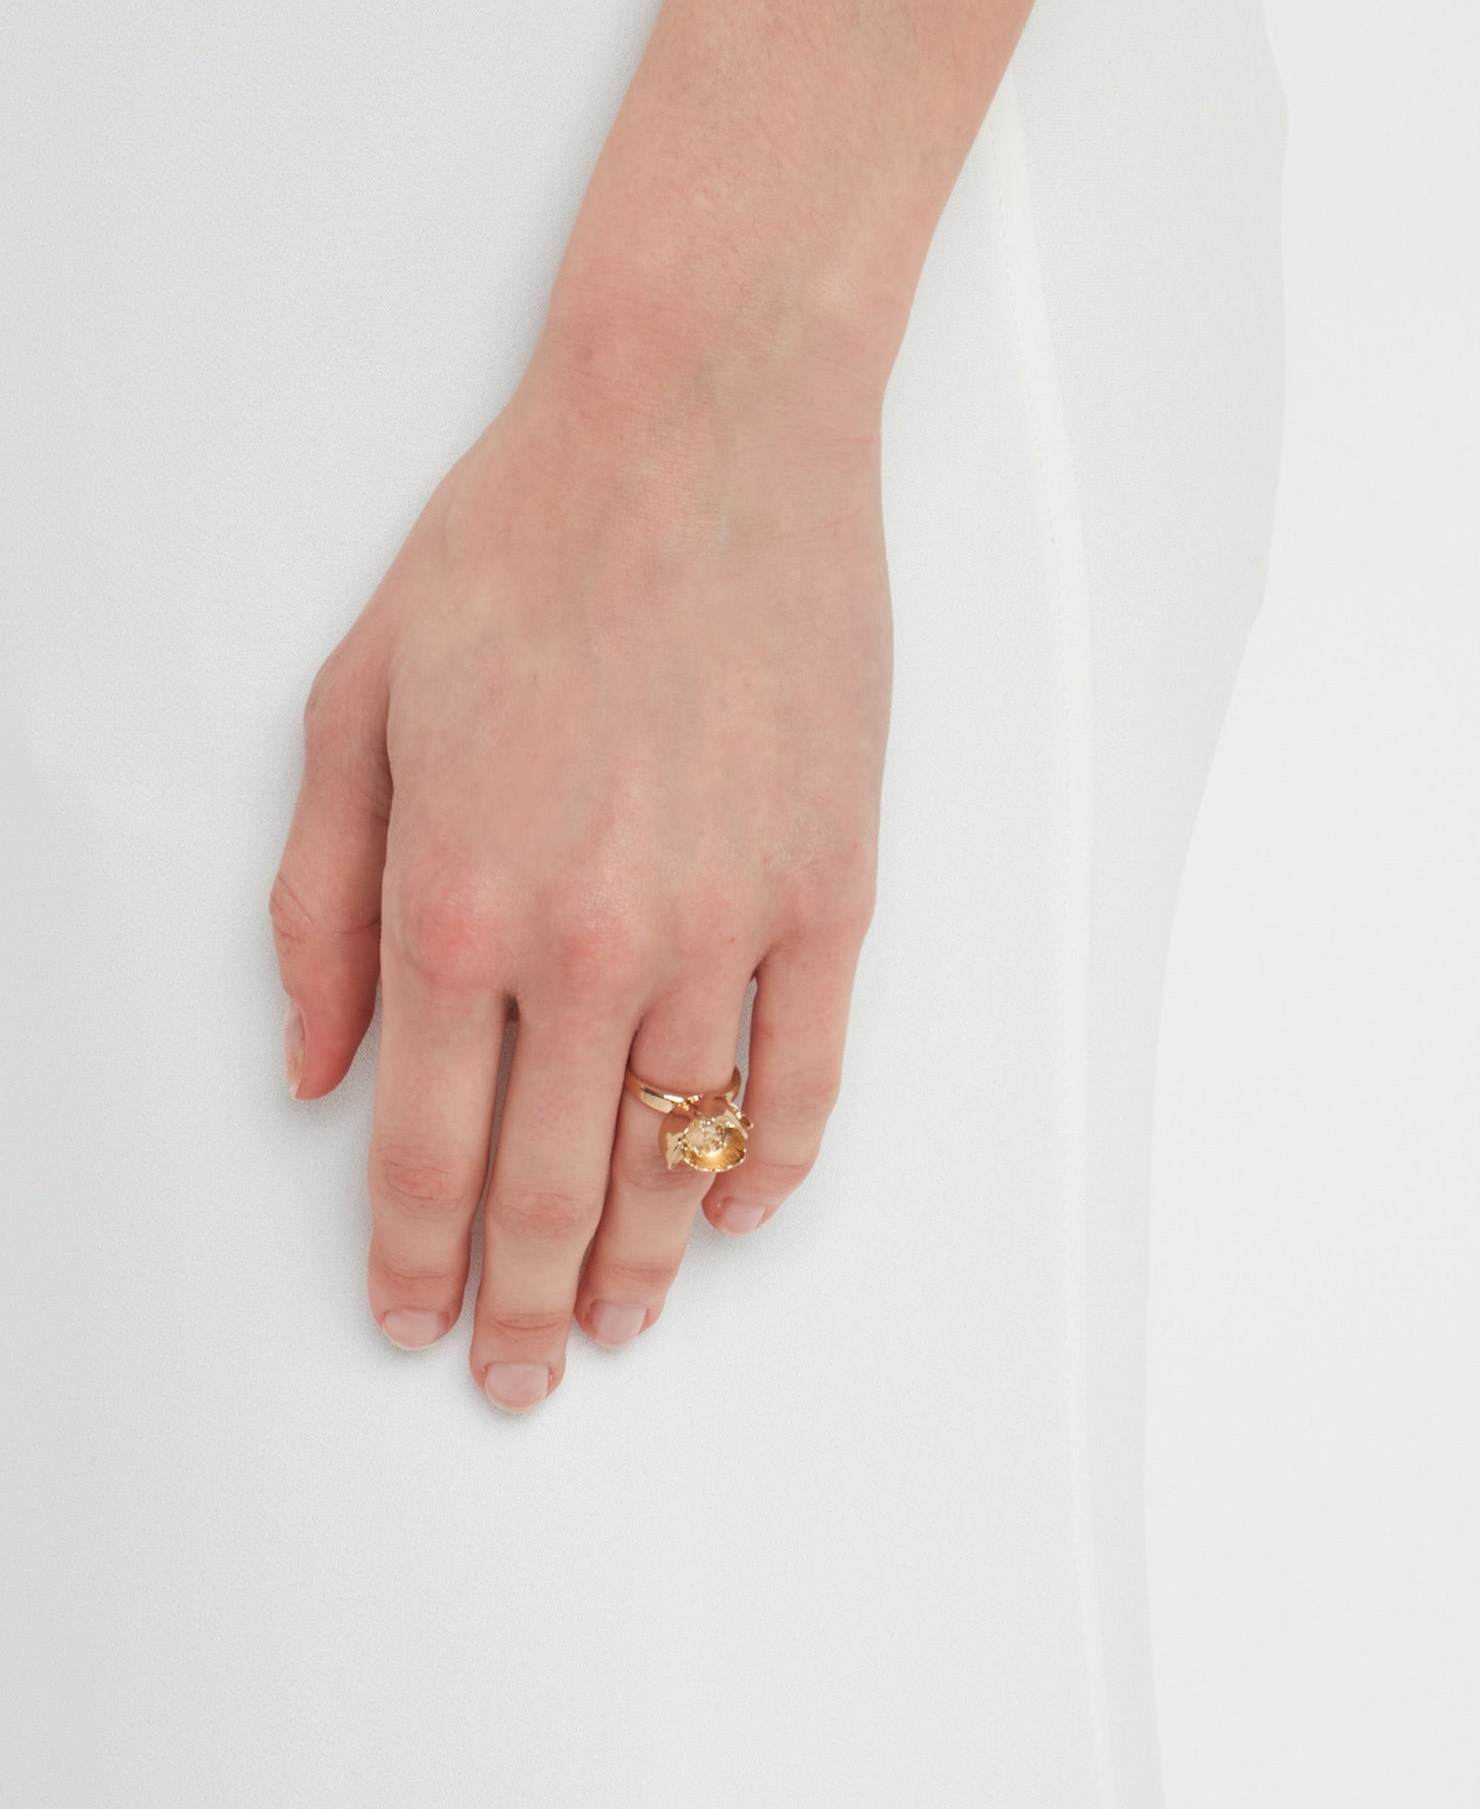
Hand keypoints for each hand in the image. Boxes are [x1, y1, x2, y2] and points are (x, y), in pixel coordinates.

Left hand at [270, 307, 891, 1409]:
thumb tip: (319, 1072)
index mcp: (455, 903)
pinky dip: (771, 1164)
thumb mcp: (353, 710)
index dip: (412, 1262)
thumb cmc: (520, 547)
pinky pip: (806, 1074)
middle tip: (513, 1378)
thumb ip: (319, 909)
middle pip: (548, 1185)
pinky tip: (737, 1210)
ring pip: (676, 1153)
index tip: (412, 1325)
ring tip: (616, 1324)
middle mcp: (592, 944)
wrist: (699, 431)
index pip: (423, 1149)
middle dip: (518, 1305)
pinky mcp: (832, 890)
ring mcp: (727, 925)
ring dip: (639, 1260)